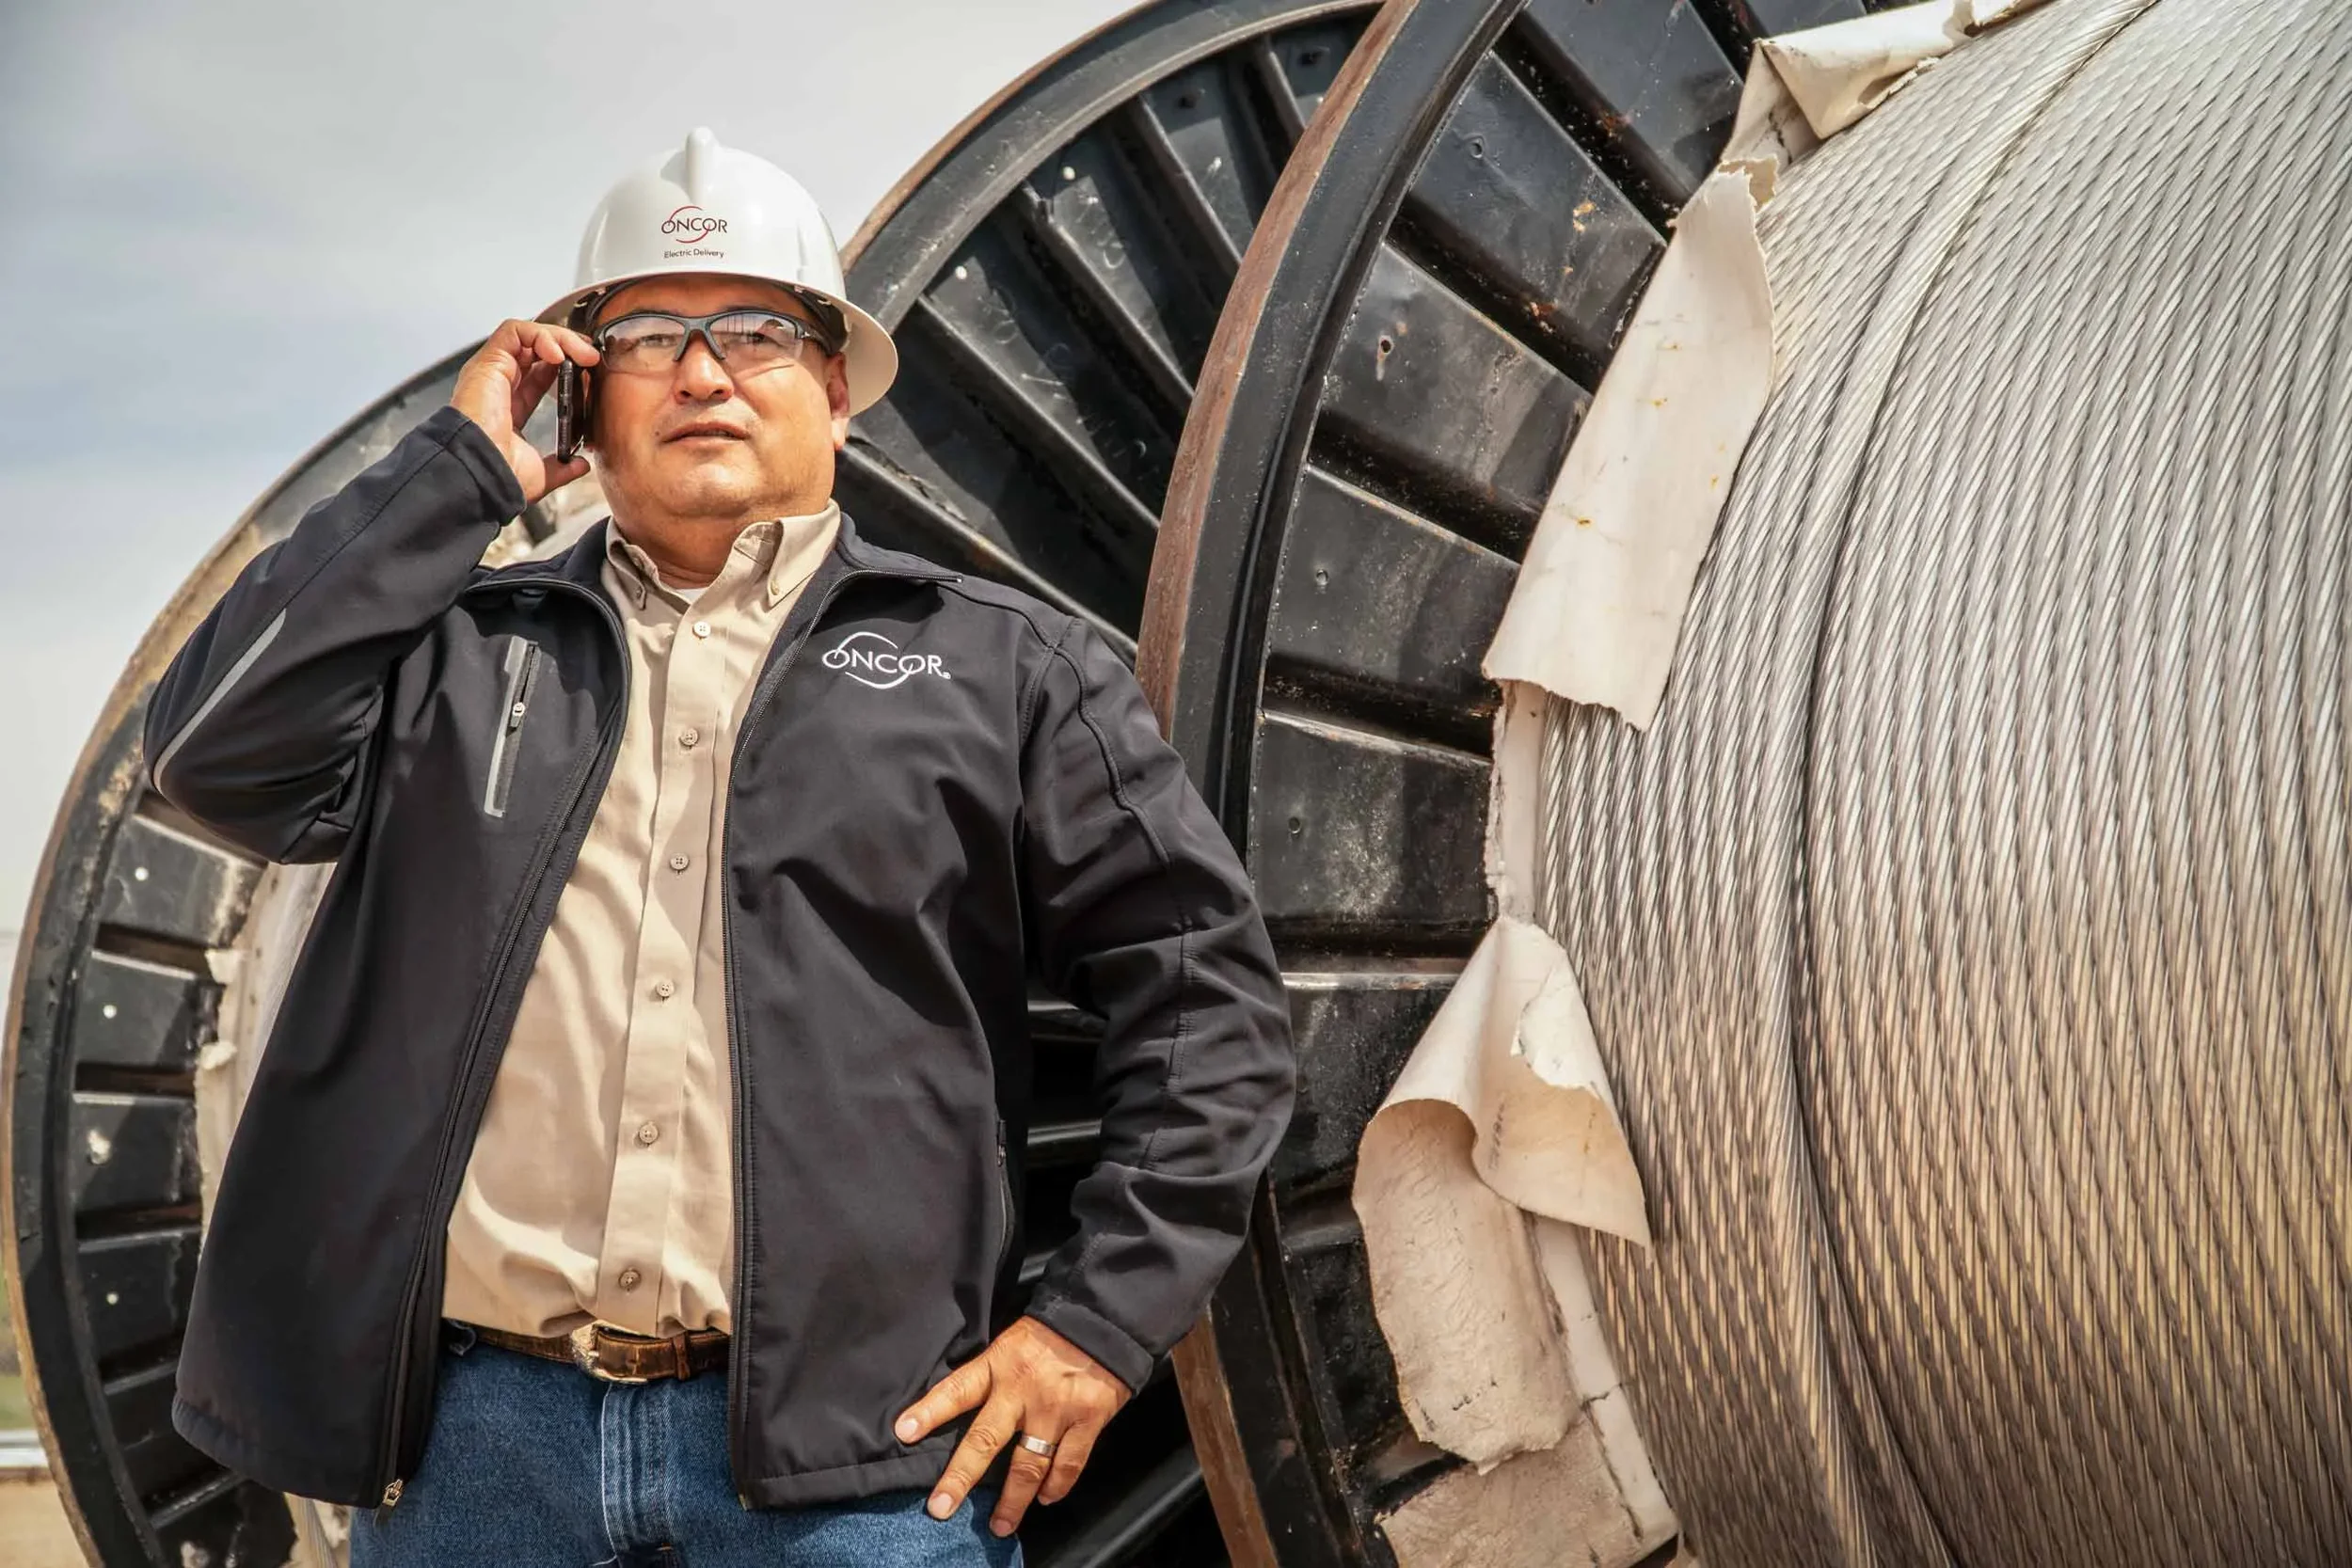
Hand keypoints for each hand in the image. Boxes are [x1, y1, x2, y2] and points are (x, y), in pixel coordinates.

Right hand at [447, 318, 599, 505]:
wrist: (482, 473)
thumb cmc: (499, 475)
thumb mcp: (540, 473)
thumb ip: (561, 467)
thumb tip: (580, 465)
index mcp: (509, 407)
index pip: (540, 374)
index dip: (567, 367)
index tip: (590, 372)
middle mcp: (498, 384)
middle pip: (535, 349)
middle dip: (568, 346)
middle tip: (592, 358)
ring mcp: (492, 371)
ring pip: (527, 335)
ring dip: (559, 338)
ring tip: (582, 354)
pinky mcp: (488, 362)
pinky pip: (514, 332)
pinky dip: (540, 335)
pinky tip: (559, 354)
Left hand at [896, 1316, 1131, 1536]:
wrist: (1103, 1320)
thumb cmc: (1051, 1334)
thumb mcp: (1011, 1343)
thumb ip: (991, 1375)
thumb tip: (962, 1410)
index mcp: (1000, 1365)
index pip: (957, 1389)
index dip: (930, 1411)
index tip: (903, 1433)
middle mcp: (1023, 1390)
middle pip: (986, 1440)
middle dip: (961, 1477)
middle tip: (940, 1507)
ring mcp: (1056, 1408)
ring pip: (1029, 1464)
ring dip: (1013, 1500)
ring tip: (1000, 1525)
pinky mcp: (1087, 1420)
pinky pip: (1068, 1463)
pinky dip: (1057, 1486)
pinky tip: (1045, 1499)